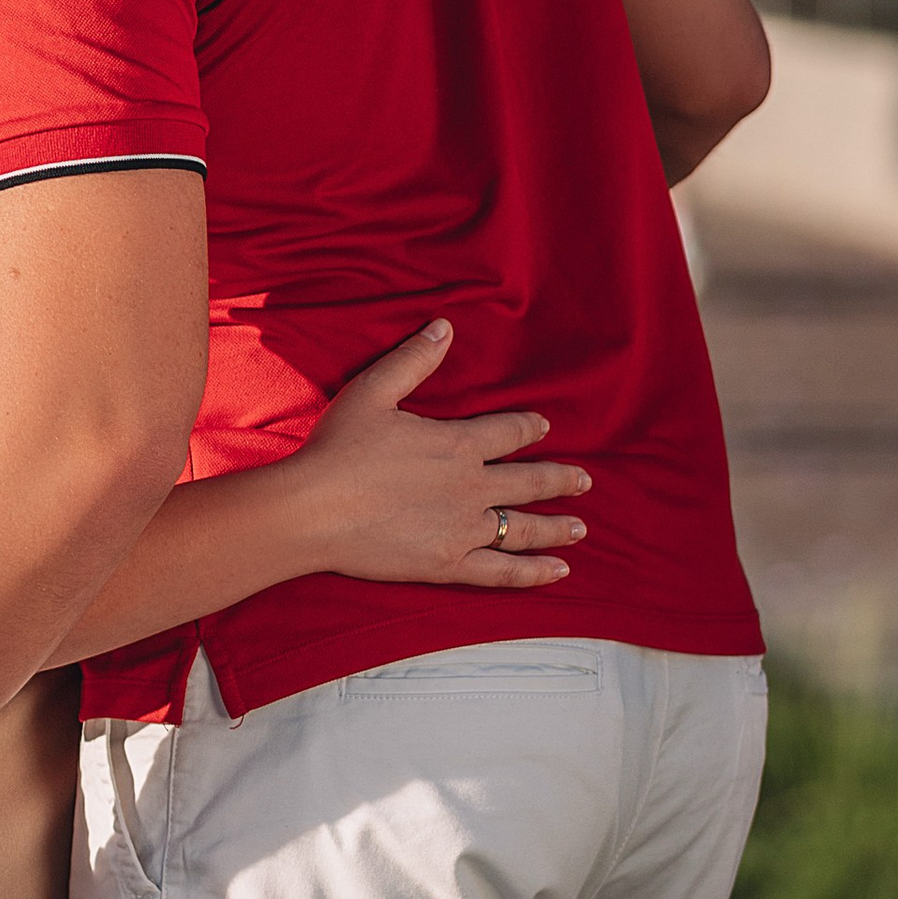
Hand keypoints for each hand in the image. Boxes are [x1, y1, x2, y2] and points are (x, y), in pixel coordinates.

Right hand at [294, 318, 589, 587]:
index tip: (544, 426)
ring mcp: (464, 529)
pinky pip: (503, 571)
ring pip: (525, 528)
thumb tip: (445, 327)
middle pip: (529, 482)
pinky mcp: (449, 564)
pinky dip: (534, 572)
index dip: (528, 427)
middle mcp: (472, 487)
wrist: (312, 511)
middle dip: (560, 479)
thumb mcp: (373, 392)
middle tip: (584, 481)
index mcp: (457, 444)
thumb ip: (413, 361)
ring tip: (581, 529)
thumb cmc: (338, 449)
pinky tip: (559, 571)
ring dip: (558, 527)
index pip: (507, 433)